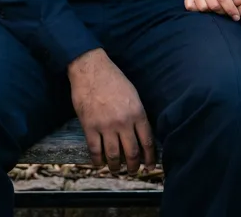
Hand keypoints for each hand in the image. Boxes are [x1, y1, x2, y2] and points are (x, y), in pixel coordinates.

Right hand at [67, 49, 155, 174]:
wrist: (91, 70)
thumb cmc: (113, 78)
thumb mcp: (133, 93)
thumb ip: (137, 113)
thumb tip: (141, 132)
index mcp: (137, 112)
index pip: (147, 141)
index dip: (150, 157)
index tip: (150, 165)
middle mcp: (124, 122)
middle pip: (132, 152)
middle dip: (134, 166)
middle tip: (134, 171)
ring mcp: (106, 126)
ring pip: (114, 156)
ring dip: (116, 167)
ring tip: (117, 170)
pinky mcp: (90, 127)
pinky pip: (95, 151)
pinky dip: (98, 161)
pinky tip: (100, 164)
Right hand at [184, 0, 240, 19]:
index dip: (230, 9)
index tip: (236, 17)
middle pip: (213, 5)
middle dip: (222, 12)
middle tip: (226, 12)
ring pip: (202, 8)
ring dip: (210, 11)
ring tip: (216, 8)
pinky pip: (190, 7)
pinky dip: (197, 10)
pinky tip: (205, 7)